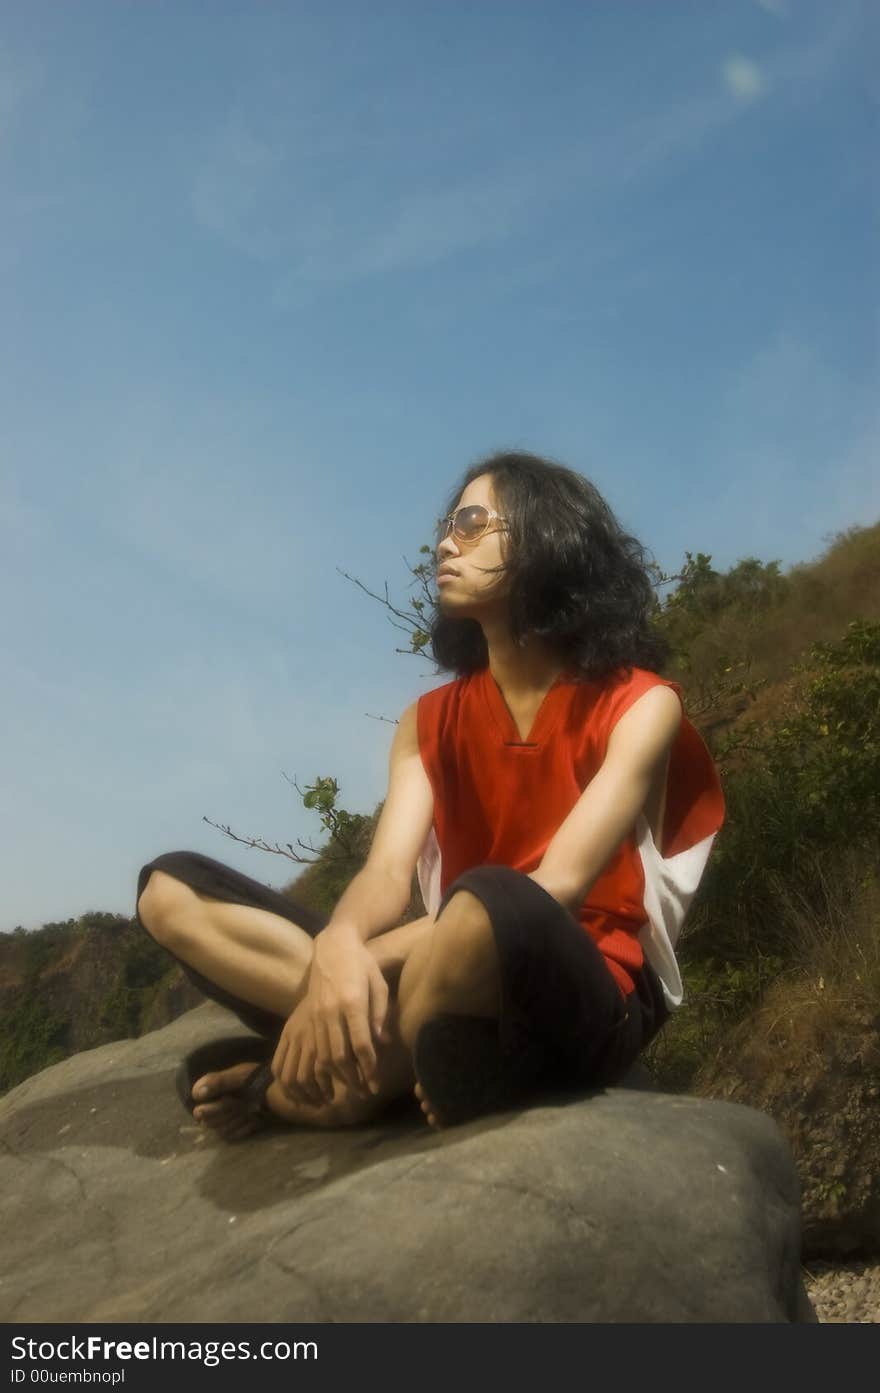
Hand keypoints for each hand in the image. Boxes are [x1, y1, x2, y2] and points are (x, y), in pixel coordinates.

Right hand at [273, 928, 390, 1104]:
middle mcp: (330, 1011)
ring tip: (352, 1088)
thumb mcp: (378, 983)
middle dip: (353, 1079)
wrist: (332, 946)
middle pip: (339, 1056)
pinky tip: (334, 1075)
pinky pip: (312, 1049)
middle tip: (366, 1092)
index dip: (369, 1067)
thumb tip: (383, 1043)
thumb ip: (380, 1013)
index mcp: (351, 1002)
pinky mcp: (307, 1017)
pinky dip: (322, 1066)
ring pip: (322, 1056)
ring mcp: (316, 1015)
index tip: (376, 1084)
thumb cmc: (362, 963)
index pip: (361, 1044)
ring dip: (337, 1077)